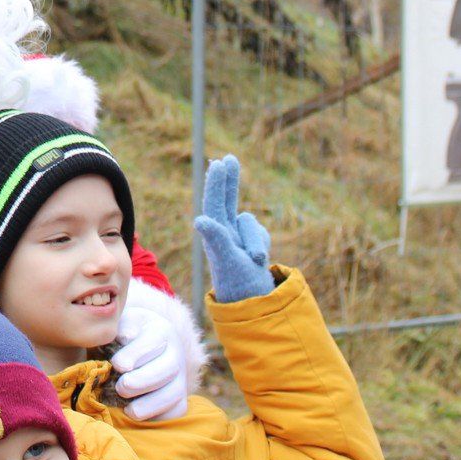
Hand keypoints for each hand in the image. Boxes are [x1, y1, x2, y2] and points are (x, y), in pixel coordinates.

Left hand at [111, 303, 190, 420]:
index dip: (136, 354)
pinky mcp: (179, 398)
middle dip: (143, 380)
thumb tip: (127, 337)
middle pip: (169, 368)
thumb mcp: (120, 324)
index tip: (118, 364)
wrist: (135, 348)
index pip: (154, 340)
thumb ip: (122, 327)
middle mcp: (175, 353)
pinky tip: (137, 415)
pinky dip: (158, 416)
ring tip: (128, 409)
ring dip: (151, 404)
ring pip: (175, 393)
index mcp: (161, 330)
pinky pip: (176, 411)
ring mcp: (179, 377)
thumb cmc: (121, 336)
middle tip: (121, 387)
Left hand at [192, 154, 274, 302]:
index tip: (218, 163)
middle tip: (229, 159)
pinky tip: (257, 261)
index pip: (215, 202)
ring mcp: (237, 237)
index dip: (217, 182)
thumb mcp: (226, 258)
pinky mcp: (251, 243)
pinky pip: (260, 234)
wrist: (253, 300)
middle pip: (227, 200)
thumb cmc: (237, 280)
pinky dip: (261, 245)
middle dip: (229, 181)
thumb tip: (199, 219)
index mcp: (214, 232)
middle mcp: (223, 231)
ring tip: (254, 259)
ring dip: (255, 241)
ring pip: (251, 223)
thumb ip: (216, 237)